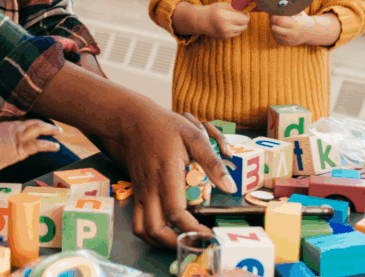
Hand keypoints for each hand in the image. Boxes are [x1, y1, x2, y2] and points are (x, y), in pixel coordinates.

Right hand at [0, 119, 63, 171]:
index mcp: (7, 126)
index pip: (24, 123)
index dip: (33, 125)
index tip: (38, 126)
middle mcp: (15, 128)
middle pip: (34, 123)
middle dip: (46, 124)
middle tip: (55, 127)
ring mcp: (20, 137)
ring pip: (40, 129)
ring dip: (51, 130)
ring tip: (59, 132)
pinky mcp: (22, 149)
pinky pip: (39, 145)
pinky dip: (49, 145)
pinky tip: (56, 146)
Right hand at [119, 101, 236, 248]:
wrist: (134, 120)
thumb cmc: (165, 126)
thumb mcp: (194, 136)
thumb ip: (213, 163)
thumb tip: (230, 187)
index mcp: (166, 175)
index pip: (176, 214)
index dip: (193, 229)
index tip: (208, 233)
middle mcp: (151, 188)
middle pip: (156, 229)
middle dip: (176, 243)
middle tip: (195, 241)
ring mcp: (141, 192)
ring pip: (143, 230)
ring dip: (160, 241)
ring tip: (181, 240)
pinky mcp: (137, 192)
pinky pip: (138, 221)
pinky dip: (150, 233)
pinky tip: (165, 230)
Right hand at [198, 3, 249, 38]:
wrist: (201, 21)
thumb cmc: (213, 11)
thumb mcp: (223, 5)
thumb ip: (235, 7)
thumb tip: (246, 9)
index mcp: (226, 18)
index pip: (244, 19)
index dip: (246, 15)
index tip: (244, 11)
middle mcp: (226, 28)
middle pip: (244, 26)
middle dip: (244, 20)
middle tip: (240, 15)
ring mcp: (226, 34)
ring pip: (240, 30)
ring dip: (239, 25)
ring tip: (233, 19)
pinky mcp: (225, 38)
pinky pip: (235, 34)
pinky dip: (234, 29)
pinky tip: (228, 24)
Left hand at [269, 10, 314, 45]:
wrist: (310, 32)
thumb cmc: (302, 20)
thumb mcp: (299, 12)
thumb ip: (289, 9)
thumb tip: (278, 4)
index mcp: (296, 24)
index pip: (279, 20)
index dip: (274, 16)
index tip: (273, 13)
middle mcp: (292, 34)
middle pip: (274, 27)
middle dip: (272, 21)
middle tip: (273, 17)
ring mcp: (288, 40)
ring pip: (273, 32)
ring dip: (273, 26)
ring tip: (278, 23)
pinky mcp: (285, 44)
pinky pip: (275, 37)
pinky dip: (275, 32)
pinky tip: (280, 28)